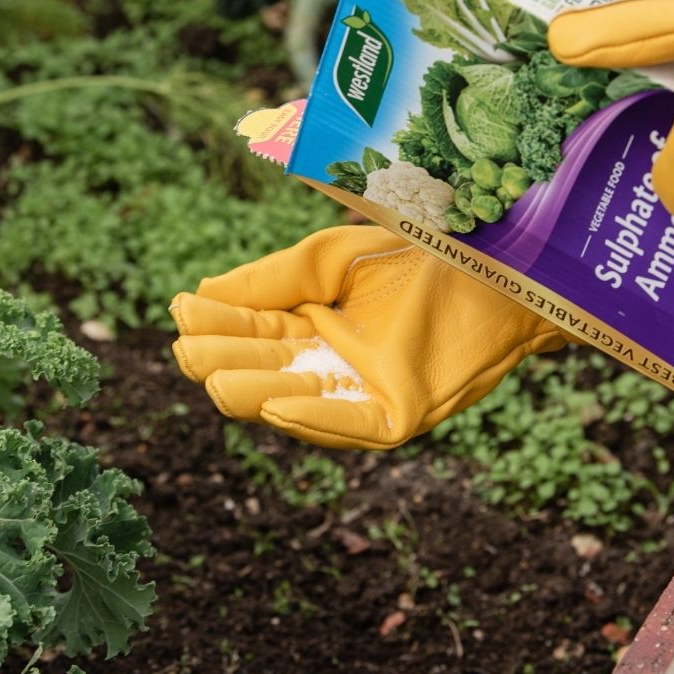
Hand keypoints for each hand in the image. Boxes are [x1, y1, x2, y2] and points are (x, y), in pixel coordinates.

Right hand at [169, 225, 566, 447]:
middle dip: (226, 362)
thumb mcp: (333, 258)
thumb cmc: (416, 251)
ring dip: (256, 393)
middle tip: (188, 350)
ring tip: (215, 379)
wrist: (492, 260)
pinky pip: (351, 422)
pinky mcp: (399, 412)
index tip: (181, 310)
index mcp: (311, 326)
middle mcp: (330, 365)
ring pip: (296, 401)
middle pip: (265, 369)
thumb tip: (201, 295)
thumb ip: (273, 278)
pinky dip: (316, 417)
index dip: (218, 324)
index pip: (252, 330)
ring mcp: (362, 393)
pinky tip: (276, 403)